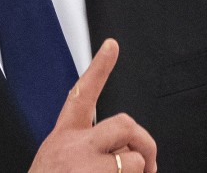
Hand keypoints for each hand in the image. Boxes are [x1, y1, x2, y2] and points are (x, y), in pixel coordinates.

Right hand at [28, 39, 157, 172]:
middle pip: (124, 124)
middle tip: (147, 161)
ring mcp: (88, 168)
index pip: (81, 95)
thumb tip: (127, 152)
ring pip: (135, 160)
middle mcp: (75, 148)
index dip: (98, 67)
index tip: (112, 46)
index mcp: (63, 138)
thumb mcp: (58, 161)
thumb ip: (87, 150)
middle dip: (144, 142)